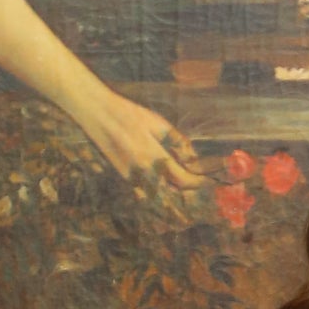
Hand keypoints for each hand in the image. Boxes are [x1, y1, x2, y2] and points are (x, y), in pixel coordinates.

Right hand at [77, 88, 203, 191]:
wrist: (98, 114)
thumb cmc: (129, 115)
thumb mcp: (158, 123)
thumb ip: (178, 142)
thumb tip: (192, 157)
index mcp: (155, 157)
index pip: (183, 179)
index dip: (199, 182)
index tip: (209, 180)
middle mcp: (144, 172)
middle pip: (173, 191)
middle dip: (188, 187)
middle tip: (199, 179)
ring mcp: (132, 177)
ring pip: (159, 194)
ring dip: (173, 190)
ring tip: (183, 179)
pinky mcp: (124, 176)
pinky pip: (146, 190)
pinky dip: (158, 188)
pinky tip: (164, 178)